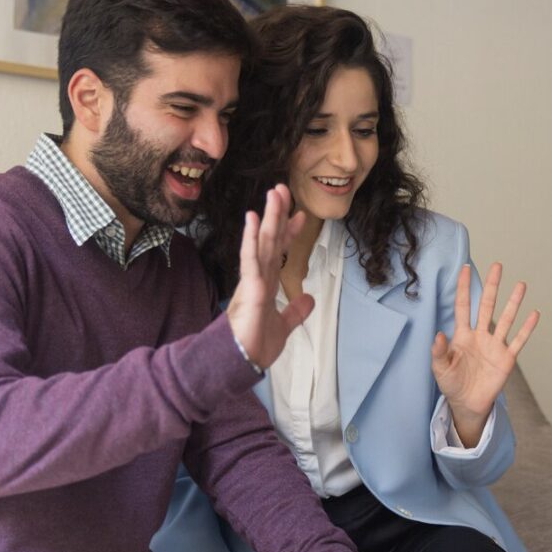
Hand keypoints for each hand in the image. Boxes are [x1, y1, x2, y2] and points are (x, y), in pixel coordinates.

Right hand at [225, 185, 312, 368]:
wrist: (241, 362)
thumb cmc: (255, 345)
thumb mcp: (284, 326)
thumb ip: (295, 311)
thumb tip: (310, 298)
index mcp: (267, 283)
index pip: (280, 252)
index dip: (290, 233)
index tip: (301, 215)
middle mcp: (259, 277)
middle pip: (270, 240)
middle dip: (278, 215)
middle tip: (284, 189)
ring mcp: (253, 280)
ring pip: (262, 242)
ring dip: (268, 218)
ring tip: (273, 194)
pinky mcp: (250, 289)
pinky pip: (250, 259)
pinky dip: (251, 239)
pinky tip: (253, 220)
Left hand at [431, 263, 539, 445]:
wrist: (467, 403)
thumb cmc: (452, 384)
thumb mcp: (440, 369)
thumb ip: (439, 351)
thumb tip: (439, 334)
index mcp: (462, 335)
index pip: (463, 306)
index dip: (464, 288)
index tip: (465, 268)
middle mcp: (480, 336)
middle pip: (487, 306)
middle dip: (492, 286)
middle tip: (497, 266)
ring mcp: (495, 346)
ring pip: (506, 319)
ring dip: (513, 303)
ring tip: (521, 285)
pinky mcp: (506, 359)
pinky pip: (518, 341)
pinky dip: (527, 328)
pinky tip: (534, 314)